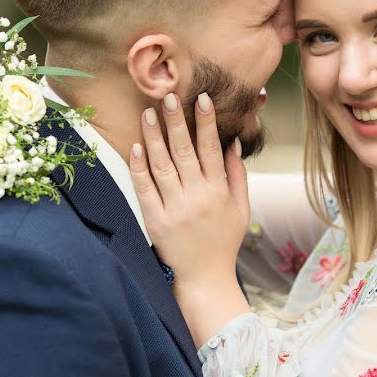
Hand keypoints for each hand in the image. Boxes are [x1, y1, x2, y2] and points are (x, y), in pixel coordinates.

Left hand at [129, 92, 250, 344]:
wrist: (205, 279)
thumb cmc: (224, 241)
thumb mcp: (241, 208)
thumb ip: (237, 174)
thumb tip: (233, 140)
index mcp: (218, 192)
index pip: (212, 149)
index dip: (206, 122)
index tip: (202, 98)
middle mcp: (197, 198)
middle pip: (184, 152)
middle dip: (176, 121)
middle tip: (169, 96)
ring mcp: (174, 209)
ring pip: (162, 165)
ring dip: (154, 136)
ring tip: (148, 112)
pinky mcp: (155, 222)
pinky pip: (145, 189)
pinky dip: (139, 168)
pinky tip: (136, 147)